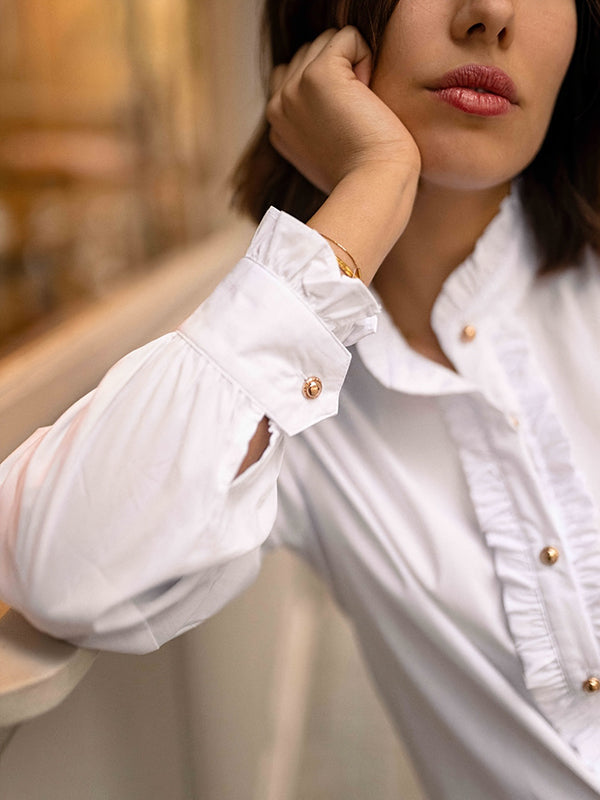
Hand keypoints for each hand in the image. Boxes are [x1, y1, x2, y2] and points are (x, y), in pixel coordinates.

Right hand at [266, 26, 420, 195]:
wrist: (374, 186)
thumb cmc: (364, 175)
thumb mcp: (328, 150)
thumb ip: (316, 121)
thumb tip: (330, 97)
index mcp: (277, 126)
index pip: (293, 74)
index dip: (327, 86)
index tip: (344, 122)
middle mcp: (278, 105)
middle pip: (310, 52)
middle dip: (341, 73)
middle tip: (355, 118)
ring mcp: (293, 89)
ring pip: (327, 41)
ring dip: (354, 66)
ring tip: (359, 108)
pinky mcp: (318, 75)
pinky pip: (348, 37)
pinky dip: (366, 57)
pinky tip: (368, 95)